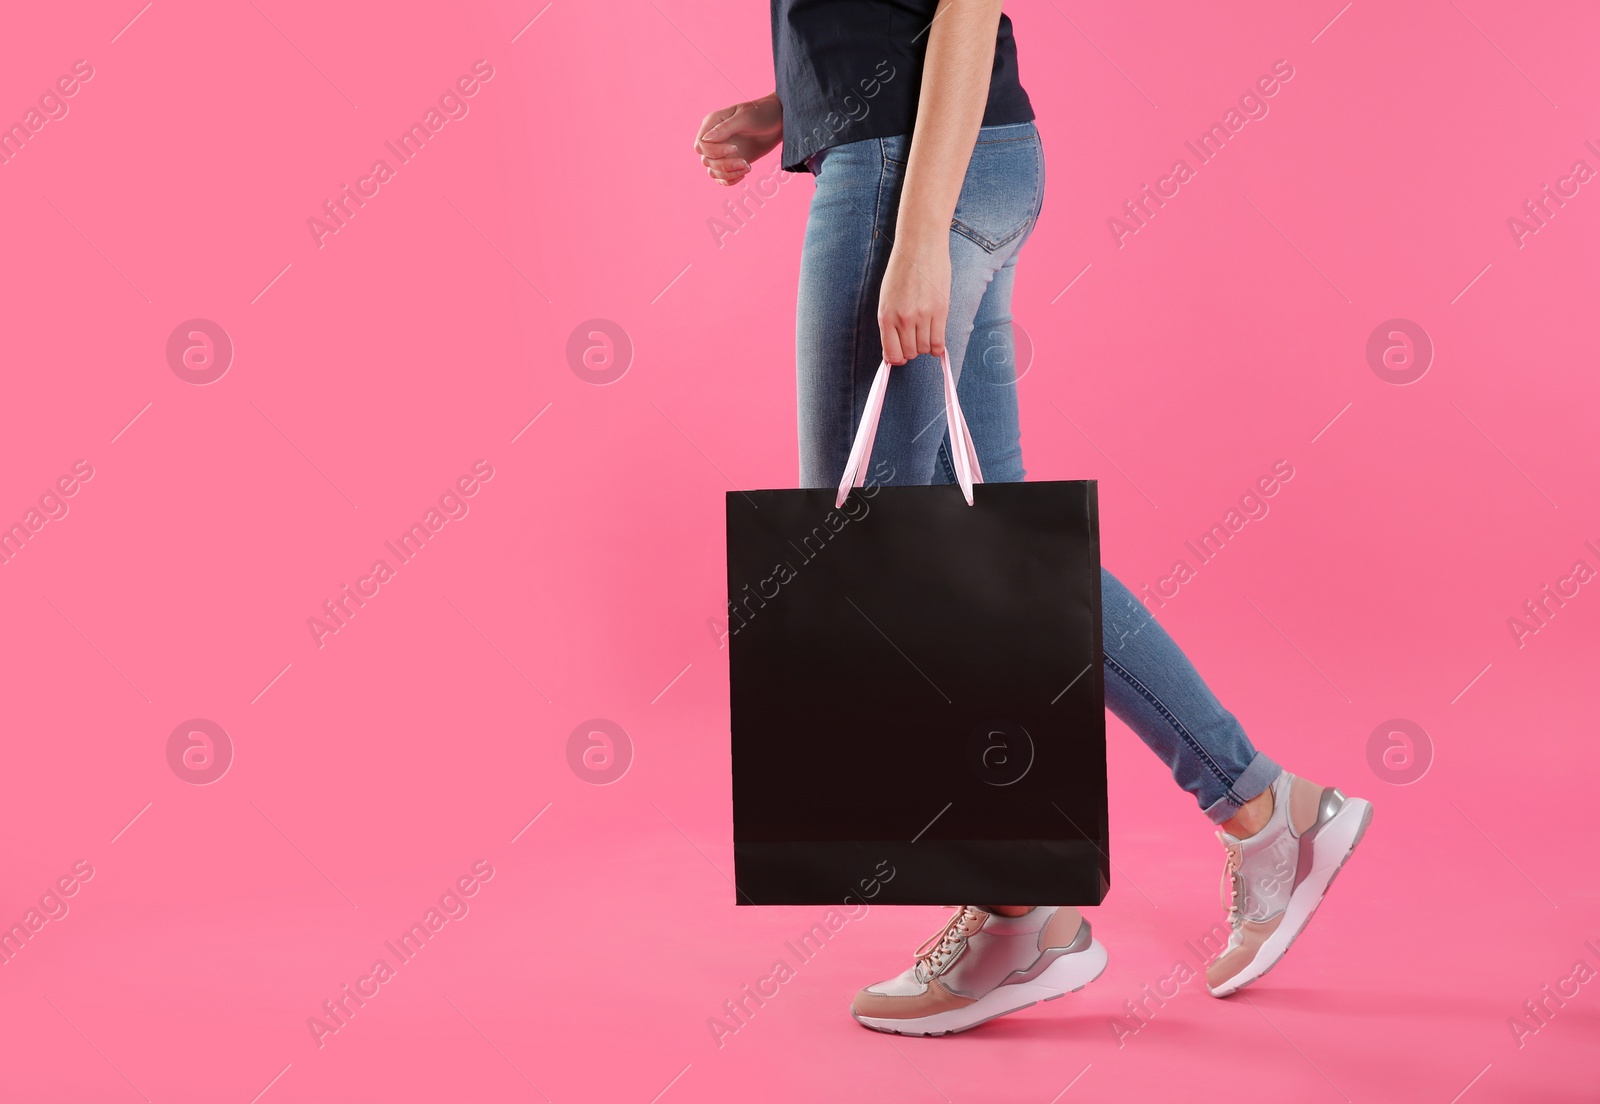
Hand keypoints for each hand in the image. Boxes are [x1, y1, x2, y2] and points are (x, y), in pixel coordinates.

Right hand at [694, 94, 782, 185]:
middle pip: (706, 160)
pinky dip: (730, 180)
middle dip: (724, 165)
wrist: (779, 120)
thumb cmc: (762, 113)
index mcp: (712, 123)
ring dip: (728, 174)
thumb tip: (706, 139)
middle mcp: (714, 138)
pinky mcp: (732, 161)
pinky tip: (744, 174)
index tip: (735, 148)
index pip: (701, 144)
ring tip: (747, 167)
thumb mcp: (744, 118)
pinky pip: (722, 178)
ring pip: (713, 171)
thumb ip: (724, 128)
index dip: (714, 151)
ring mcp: (722, 151)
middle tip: (744, 162)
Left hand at [877, 234, 950, 364]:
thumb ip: (890, 322)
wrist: (920, 246)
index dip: (897, 358)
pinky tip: (936, 341)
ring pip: (924, 349)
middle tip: (914, 340)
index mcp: (886, 316)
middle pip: (910, 353)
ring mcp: (923, 316)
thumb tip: (894, 348)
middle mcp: (903, 319)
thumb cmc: (902, 270)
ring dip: (925, 347)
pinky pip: (939, 342)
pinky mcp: (940, 310)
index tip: (901, 355)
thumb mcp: (887, 297)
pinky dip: (938, 347)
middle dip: (911, 351)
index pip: (892, 354)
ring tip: (925, 334)